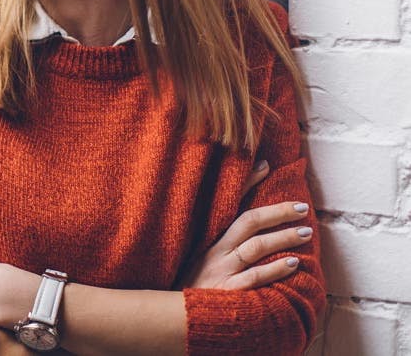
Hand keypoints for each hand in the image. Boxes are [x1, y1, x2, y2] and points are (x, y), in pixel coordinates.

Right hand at [182, 160, 312, 289]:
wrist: (179, 318)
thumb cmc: (194, 286)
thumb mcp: (200, 257)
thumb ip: (223, 237)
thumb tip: (245, 205)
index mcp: (207, 238)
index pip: (228, 203)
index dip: (246, 183)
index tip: (266, 166)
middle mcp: (214, 251)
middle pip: (247, 222)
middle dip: (277, 212)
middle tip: (302, 208)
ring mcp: (220, 271)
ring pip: (255, 247)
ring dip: (282, 238)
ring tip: (305, 233)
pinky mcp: (226, 292)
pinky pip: (254, 277)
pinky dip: (275, 269)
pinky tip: (293, 264)